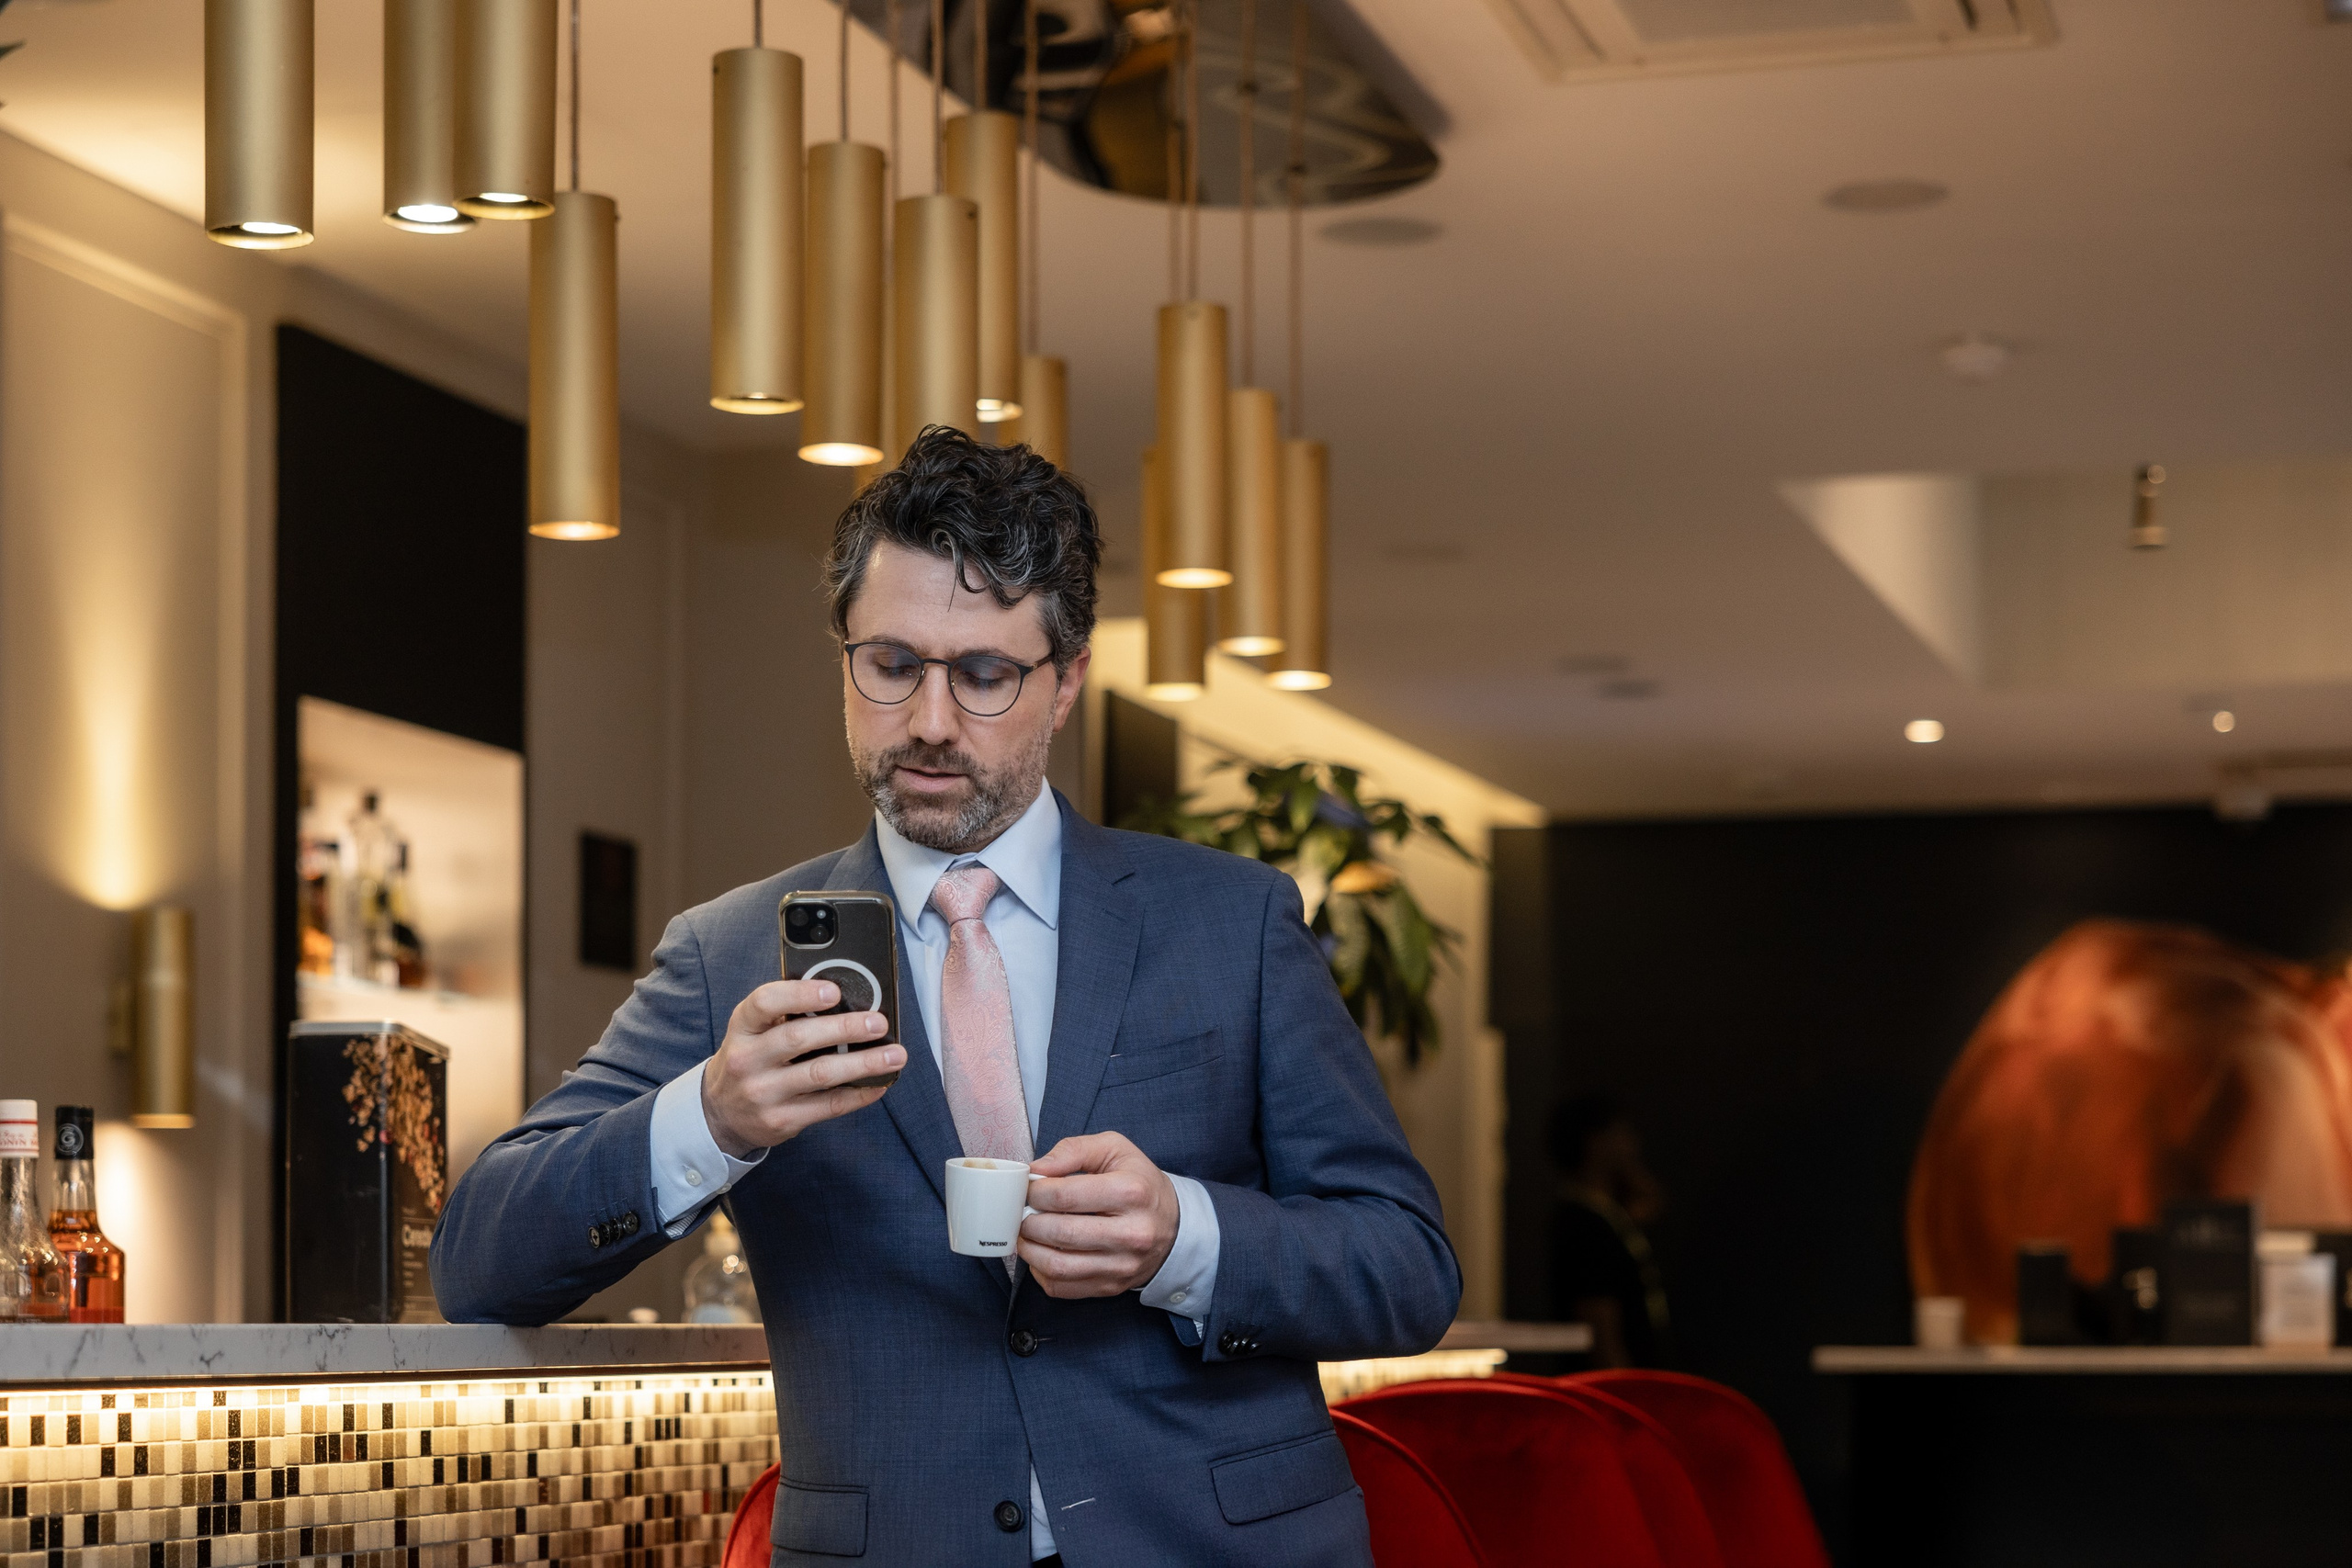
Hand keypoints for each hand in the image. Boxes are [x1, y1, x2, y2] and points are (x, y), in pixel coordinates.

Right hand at [700, 980, 904, 1157]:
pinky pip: (827, 1106)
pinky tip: (878, 1084)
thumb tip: (846, 999)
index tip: (834, 991)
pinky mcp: (781, 1120)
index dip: (800, 994)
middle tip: (878, 1023)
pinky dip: (858, 1094)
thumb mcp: (753, 1031)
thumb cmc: (750, 1059)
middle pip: (798, 1038)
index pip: (764, 1003)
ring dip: (863, 1063)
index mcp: (742, 1027)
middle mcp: (748, 1059)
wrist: (721, 1113)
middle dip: (844, 1028)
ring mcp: (763, 1093)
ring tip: (894, 1055)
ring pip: (820, 1074)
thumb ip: (786, 1013)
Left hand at [1019, 1132, 1180, 1297]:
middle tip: (1023, 1212)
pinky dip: (1040, 1272)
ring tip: (1026, 1233)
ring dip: (1030, 1250)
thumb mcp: (1114, 1149)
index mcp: (1131, 1192)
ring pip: (1058, 1266)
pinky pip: (1062, 1288)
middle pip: (1060, 1233)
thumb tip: (1036, 1169)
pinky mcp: (1111, 1286)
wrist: (1173, 1225)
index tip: (1028, 1189)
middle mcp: (1131, 1233)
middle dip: (1028, 1221)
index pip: (1065, 1196)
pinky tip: (1042, 1253)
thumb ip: (1073, 1150)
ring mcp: (1122, 1265)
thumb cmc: (1139, 1183)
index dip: (1034, 1192)